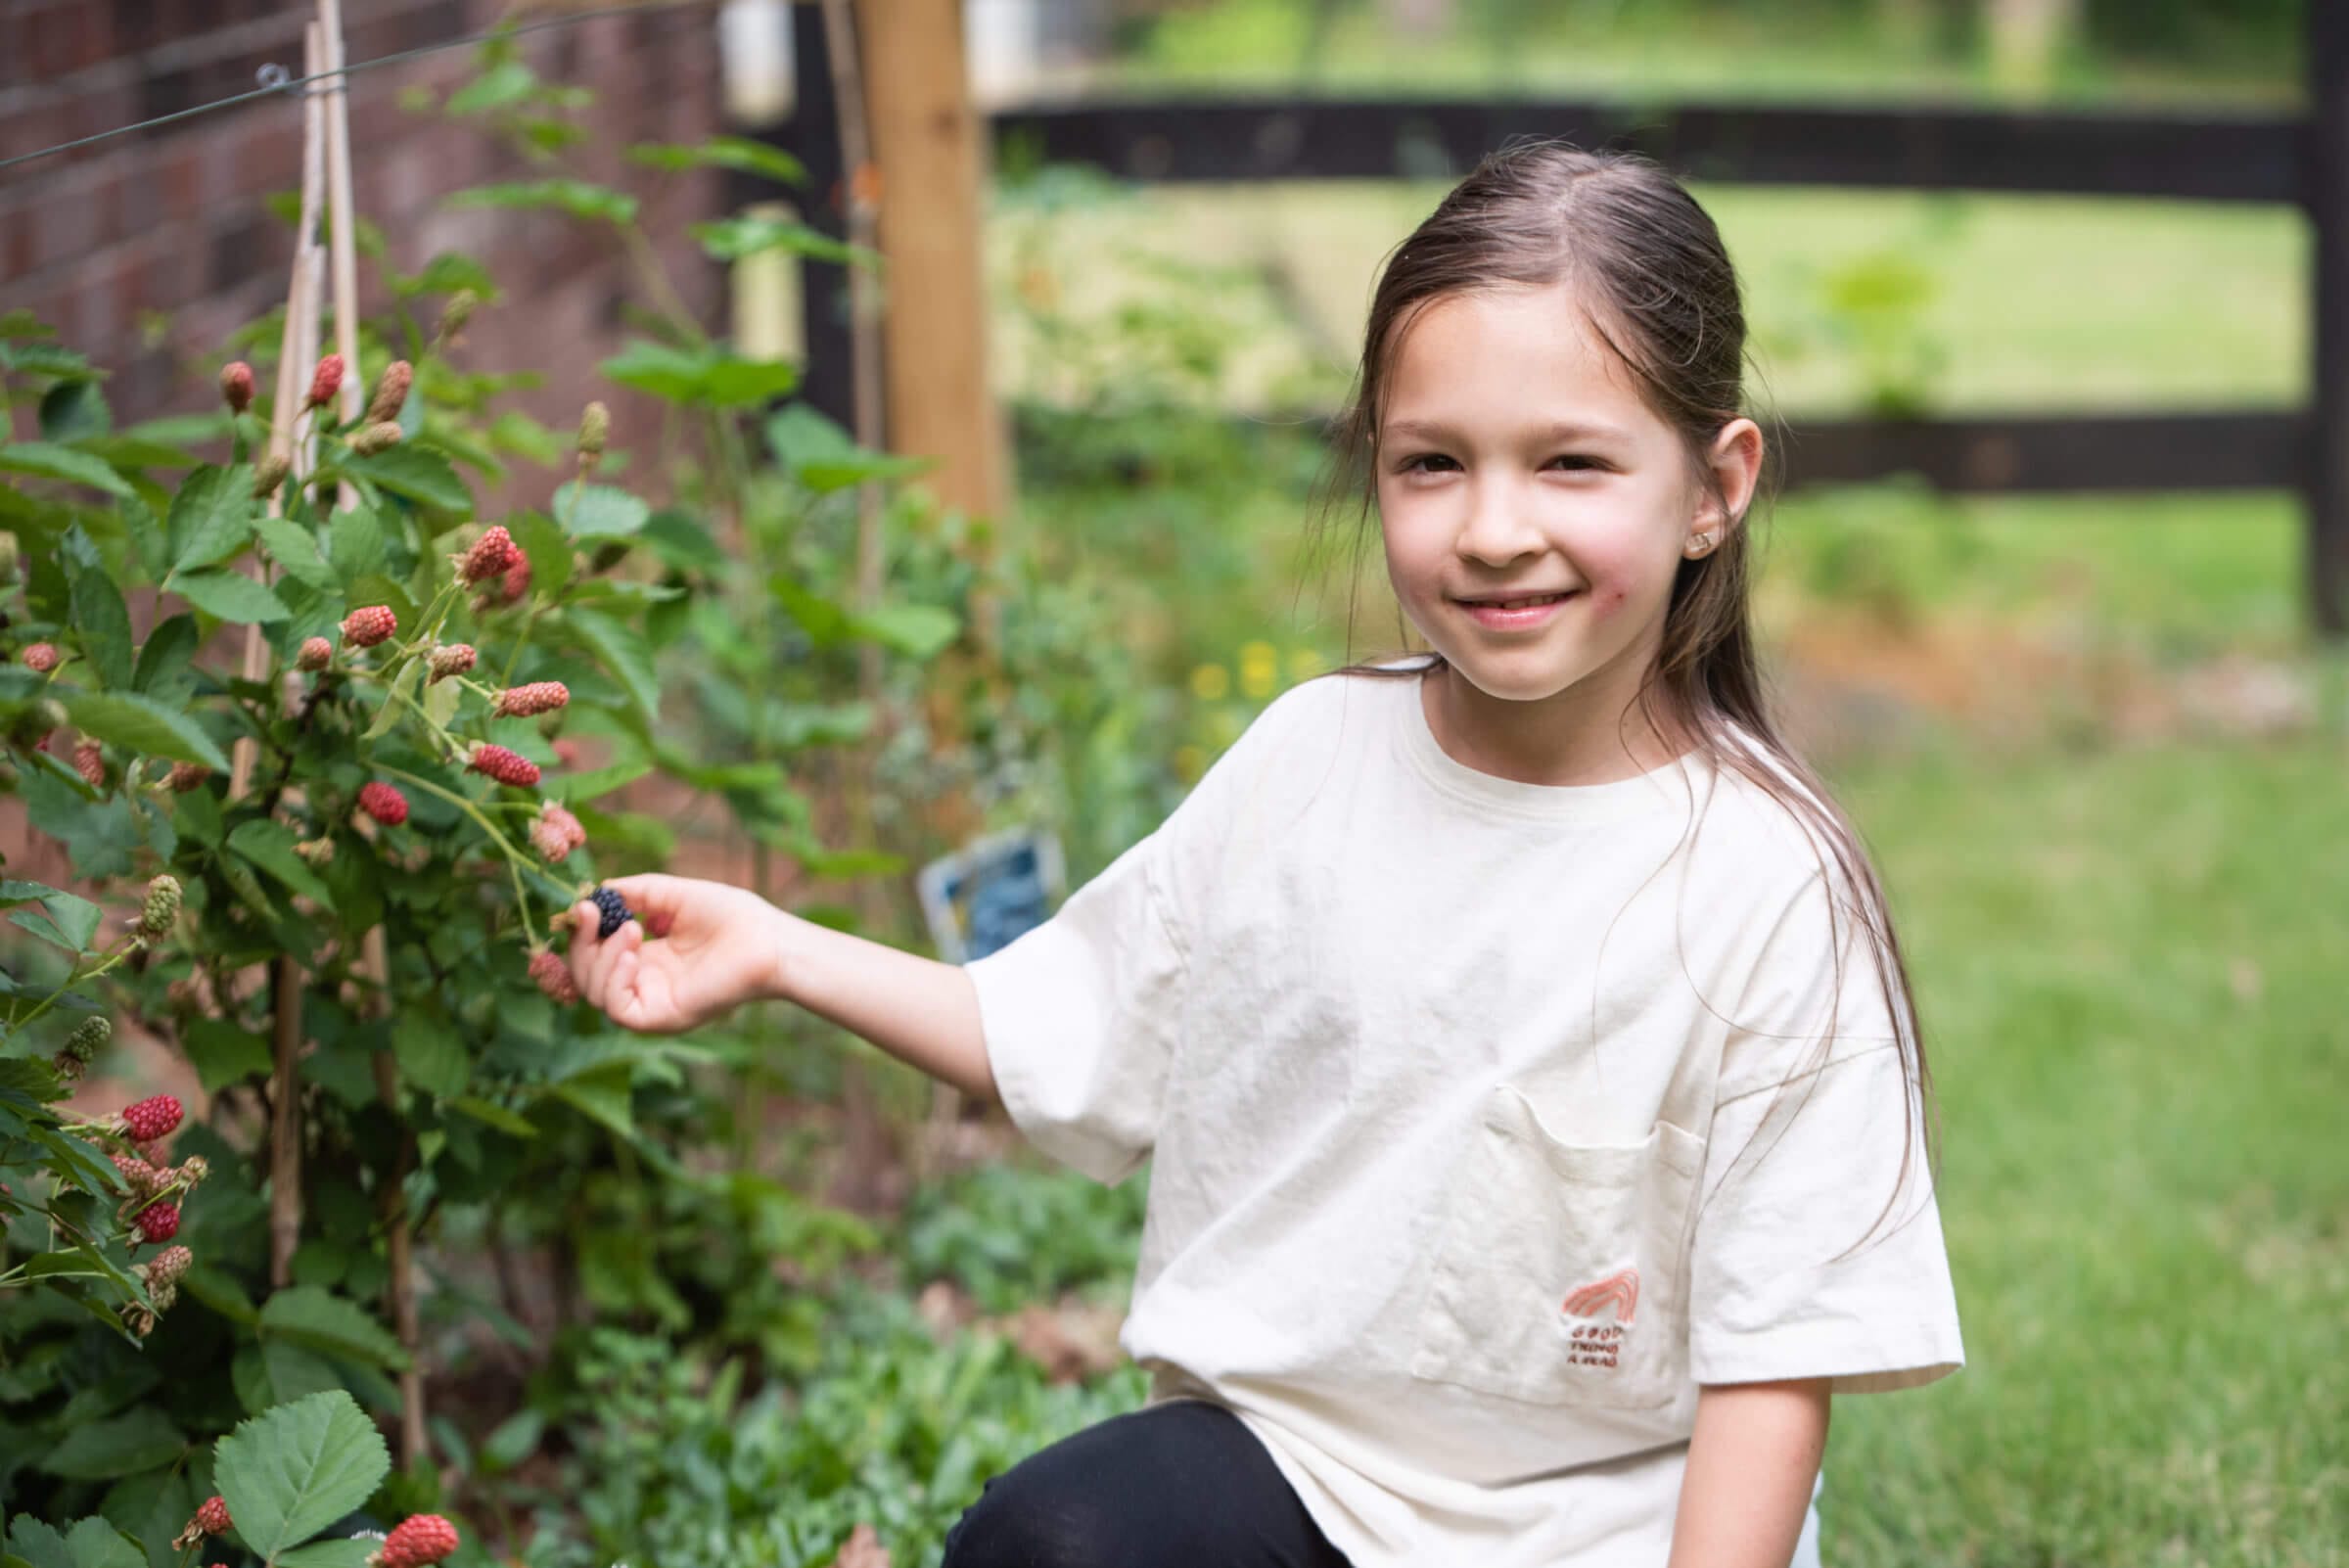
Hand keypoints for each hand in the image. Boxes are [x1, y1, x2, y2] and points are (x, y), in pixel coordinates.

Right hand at [564, 873, 786, 1034]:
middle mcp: (644, 983)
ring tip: (631, 929)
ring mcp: (652, 1002)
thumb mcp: (673, 895)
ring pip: (595, 994)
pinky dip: (614, 981)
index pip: (594, 953)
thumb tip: (596, 891)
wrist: (768, 939)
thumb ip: (635, 893)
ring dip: (600, 957)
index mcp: (646, 958)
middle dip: (581, 944)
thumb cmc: (732, 916)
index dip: (582, 931)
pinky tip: (633, 955)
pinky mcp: (662, 1018)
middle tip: (592, 913)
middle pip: (585, 976)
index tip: (583, 905)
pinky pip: (618, 1010)